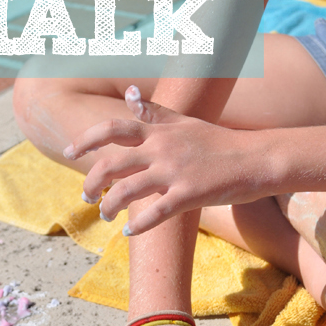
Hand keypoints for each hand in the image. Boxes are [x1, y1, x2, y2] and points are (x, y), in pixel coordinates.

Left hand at [66, 87, 268, 234]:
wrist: (255, 159)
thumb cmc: (218, 141)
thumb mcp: (185, 121)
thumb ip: (155, 112)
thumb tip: (130, 93)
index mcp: (159, 131)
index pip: (113, 128)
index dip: (86, 139)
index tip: (70, 152)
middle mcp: (162, 149)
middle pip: (111, 164)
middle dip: (91, 183)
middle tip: (85, 196)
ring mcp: (174, 172)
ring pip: (126, 191)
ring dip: (108, 206)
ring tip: (105, 216)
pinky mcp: (189, 195)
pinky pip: (154, 213)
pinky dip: (138, 225)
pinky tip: (130, 232)